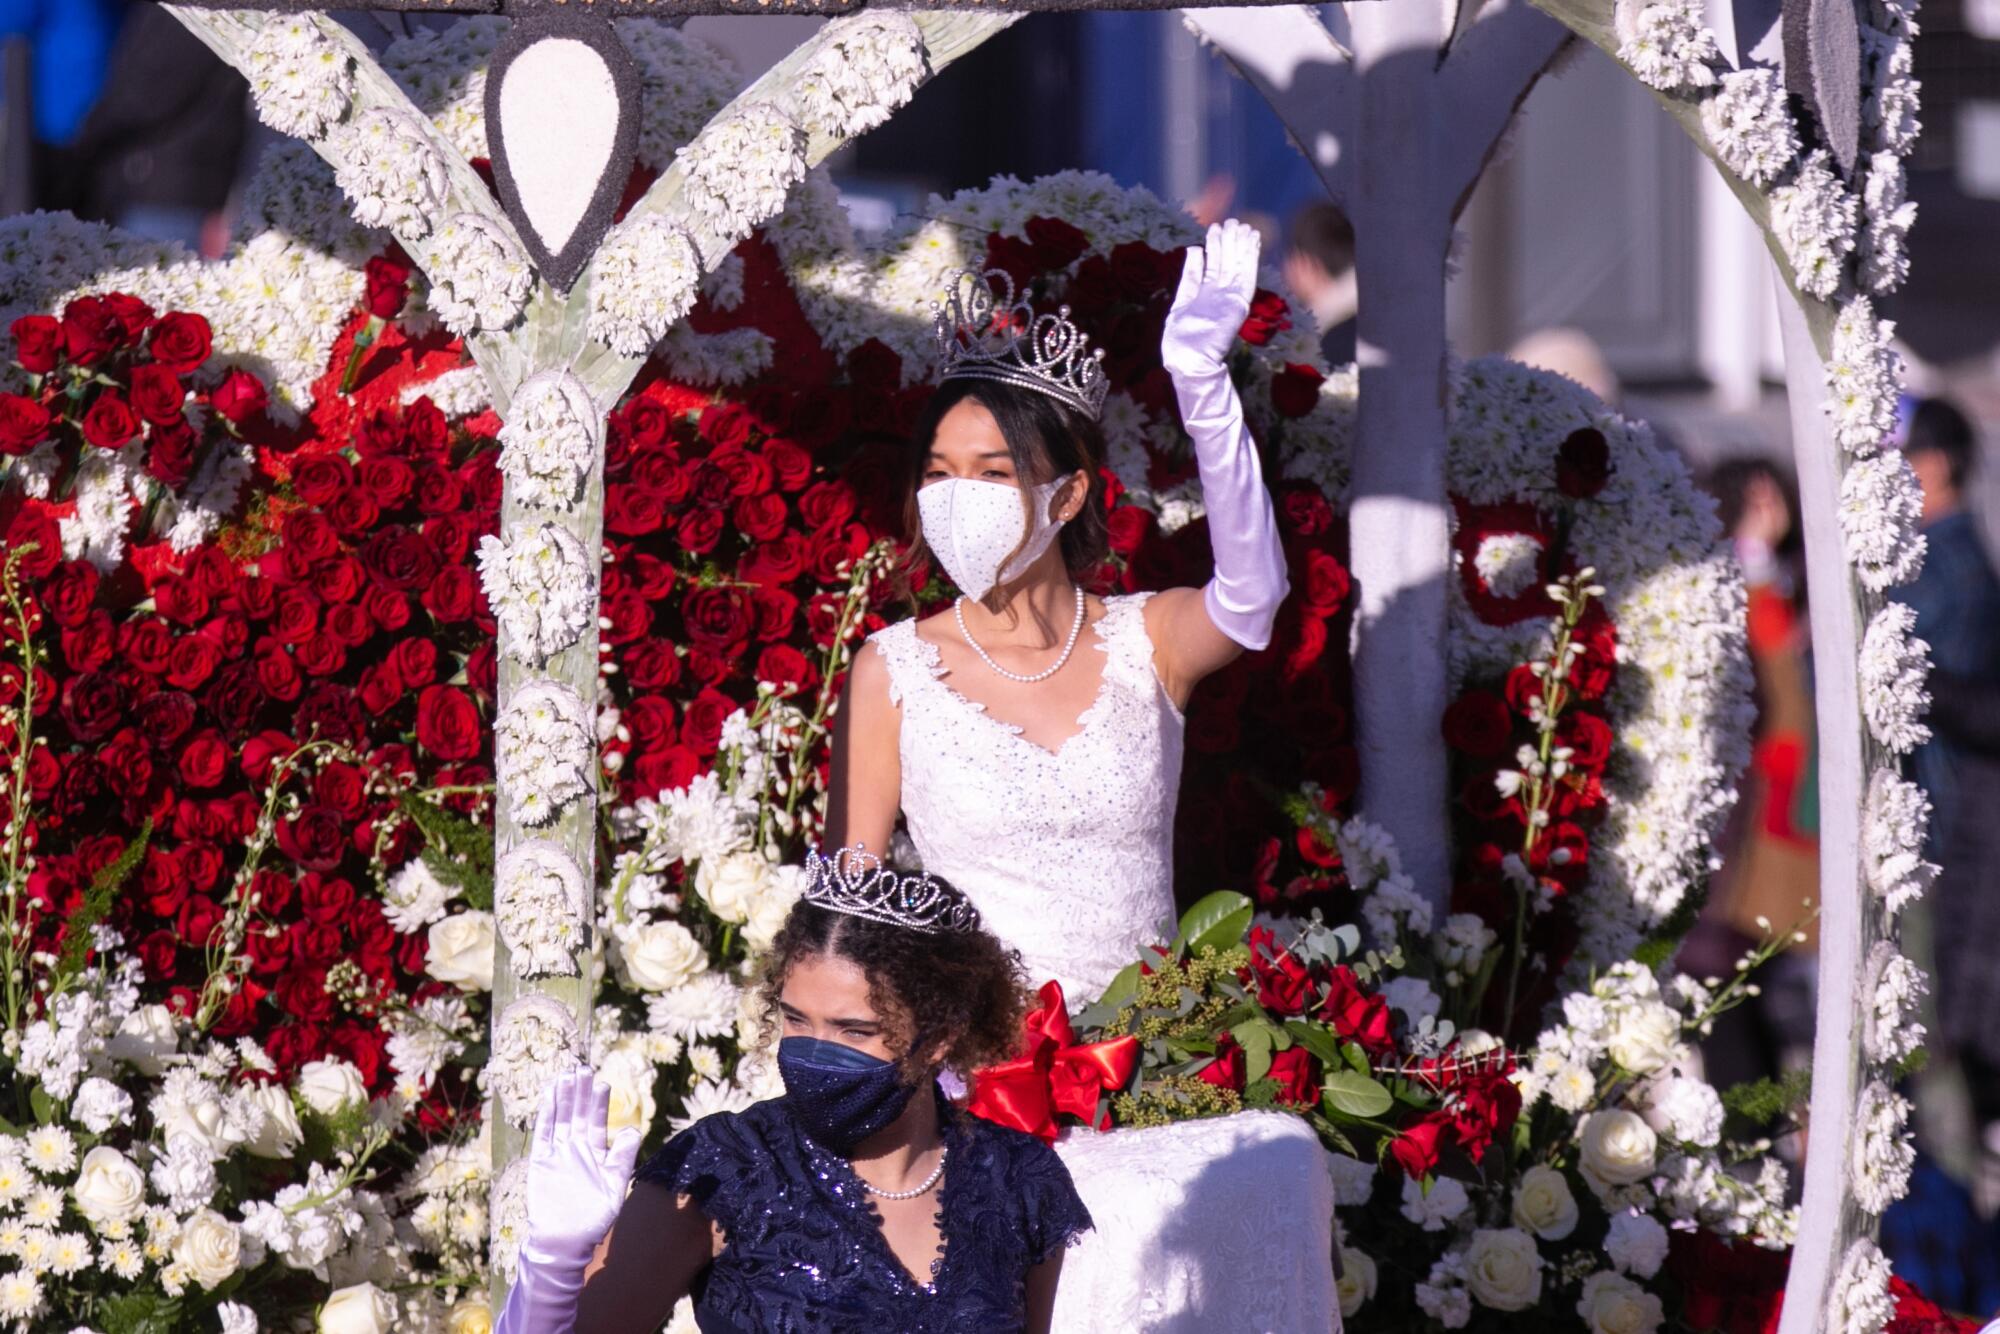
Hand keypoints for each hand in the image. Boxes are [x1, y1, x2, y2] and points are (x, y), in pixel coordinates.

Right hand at [522, 1068, 642, 1266]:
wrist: (565, 1241)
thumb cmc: (594, 1217)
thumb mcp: (615, 1185)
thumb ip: (623, 1157)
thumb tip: (633, 1129)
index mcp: (595, 1152)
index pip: (596, 1120)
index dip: (598, 1102)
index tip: (601, 1081)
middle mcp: (575, 1148)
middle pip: (577, 1113)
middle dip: (580, 1091)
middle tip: (582, 1067)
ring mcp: (557, 1153)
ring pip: (560, 1118)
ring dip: (563, 1097)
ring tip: (566, 1074)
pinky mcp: (540, 1161)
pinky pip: (543, 1133)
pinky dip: (546, 1114)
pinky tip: (549, 1095)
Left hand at [1161, 219, 1260, 380]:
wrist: (1188, 361)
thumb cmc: (1180, 340)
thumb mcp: (1180, 301)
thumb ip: (1190, 277)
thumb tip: (1194, 250)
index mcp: (1204, 294)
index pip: (1213, 265)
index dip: (1214, 247)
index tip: (1215, 228)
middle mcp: (1219, 295)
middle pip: (1226, 262)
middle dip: (1229, 241)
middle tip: (1232, 220)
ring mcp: (1229, 299)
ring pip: (1238, 266)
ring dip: (1242, 245)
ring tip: (1243, 225)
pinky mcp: (1238, 304)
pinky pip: (1246, 276)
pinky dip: (1251, 259)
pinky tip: (1252, 242)